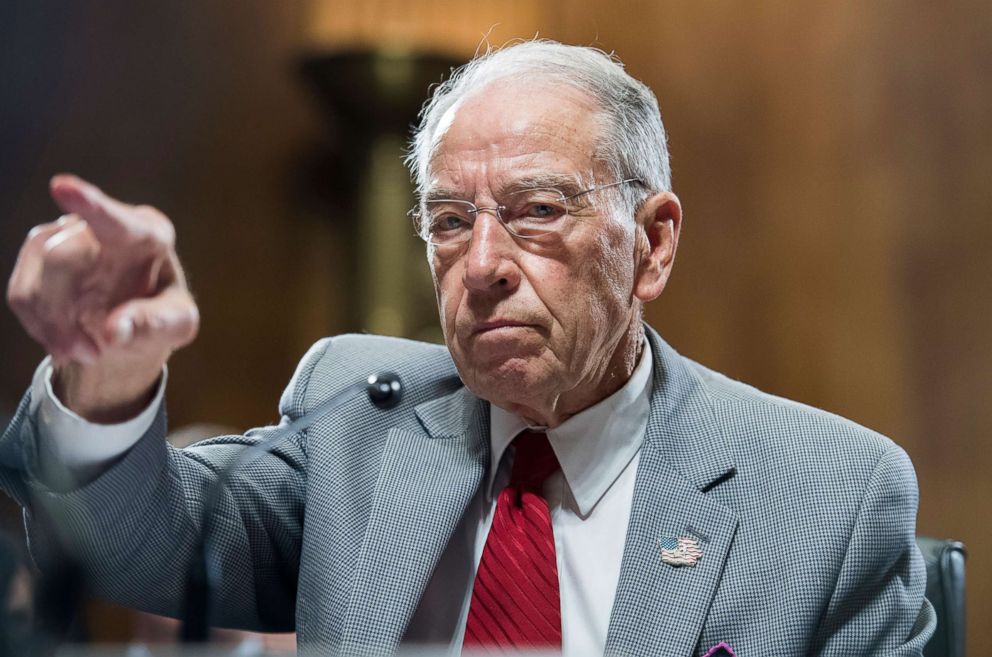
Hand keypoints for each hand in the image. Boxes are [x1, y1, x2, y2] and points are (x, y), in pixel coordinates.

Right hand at [6, 174, 198, 420]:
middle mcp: (103, 225)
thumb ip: (154, 325)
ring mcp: (66, 235)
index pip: (116, 220)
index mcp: (148, 232)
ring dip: (53, 327)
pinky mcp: (39, 255)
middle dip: (65, 317)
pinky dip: (41, 326)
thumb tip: (115, 331)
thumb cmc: (164, 315)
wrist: (134, 322)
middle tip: (90, 354)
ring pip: (36, 281)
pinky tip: (67, 340)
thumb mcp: (177, 325)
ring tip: (84, 352)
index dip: (89, 204)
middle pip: (60, 261)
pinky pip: (23, 294)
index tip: (62, 187)